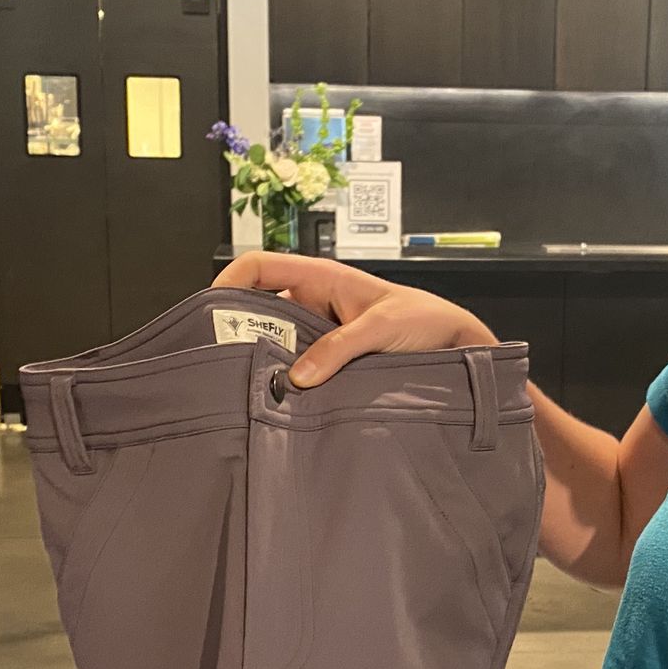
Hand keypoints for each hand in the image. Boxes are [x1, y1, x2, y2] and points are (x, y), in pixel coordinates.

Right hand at [213, 252, 497, 387]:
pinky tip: (282, 401)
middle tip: (223, 361)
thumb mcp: (382, 327)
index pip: (260, 267)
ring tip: (249, 386)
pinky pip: (297, 368)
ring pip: (275, 343)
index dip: (228, 281)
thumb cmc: (427, 321)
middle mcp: (314, 303)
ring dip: (264, 361)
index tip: (208, 310)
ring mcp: (319, 334)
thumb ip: (340, 347)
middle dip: (239, 331)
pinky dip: (287, 382)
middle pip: (257, 310)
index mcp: (321, 278)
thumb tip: (298, 375)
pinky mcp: (329, 363)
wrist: (458, 348)